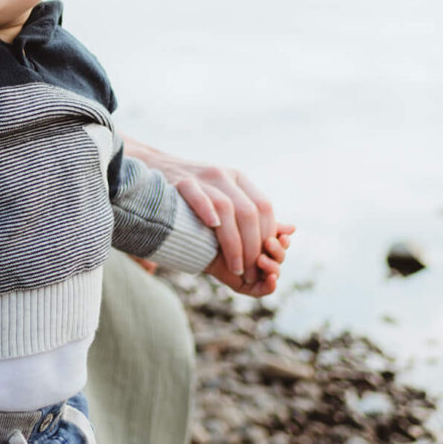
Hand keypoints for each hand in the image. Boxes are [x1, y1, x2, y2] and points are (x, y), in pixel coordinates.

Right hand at [129, 136, 293, 291]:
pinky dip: (207, 212)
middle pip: (250, 211)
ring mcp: (201, 176)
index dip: (268, 237)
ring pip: (228, 209)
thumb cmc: (192, 196)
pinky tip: (212, 231)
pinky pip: (198, 196)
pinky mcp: (179, 182)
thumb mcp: (227, 199)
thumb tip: (291, 231)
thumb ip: (255, 216)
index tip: (263, 263)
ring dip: (235, 243)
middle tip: (249, 272)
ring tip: (236, 267)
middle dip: (254, 247)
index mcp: (239, 179)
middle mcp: (224, 176)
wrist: (151, 171)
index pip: (265, 207)